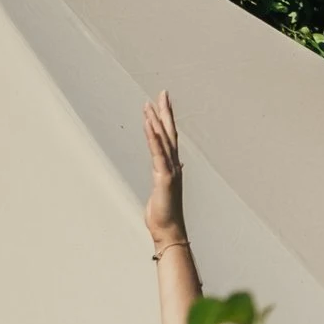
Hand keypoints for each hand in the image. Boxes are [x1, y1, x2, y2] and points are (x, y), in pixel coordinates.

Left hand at [144, 89, 187, 249]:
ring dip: (156, 121)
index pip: (169, 138)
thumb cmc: (164, 214)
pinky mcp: (165, 178)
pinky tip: (149, 126)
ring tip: (149, 104)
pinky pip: (158, 155)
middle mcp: (174, 165)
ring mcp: (170, 171)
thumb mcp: (163, 191)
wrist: (168, 230)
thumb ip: (165, 177)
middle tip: (162, 92)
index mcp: (171, 166)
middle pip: (169, 133)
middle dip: (165, 112)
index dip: (166, 119)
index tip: (162, 102)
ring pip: (163, 140)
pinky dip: (154, 140)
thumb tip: (171, 169)